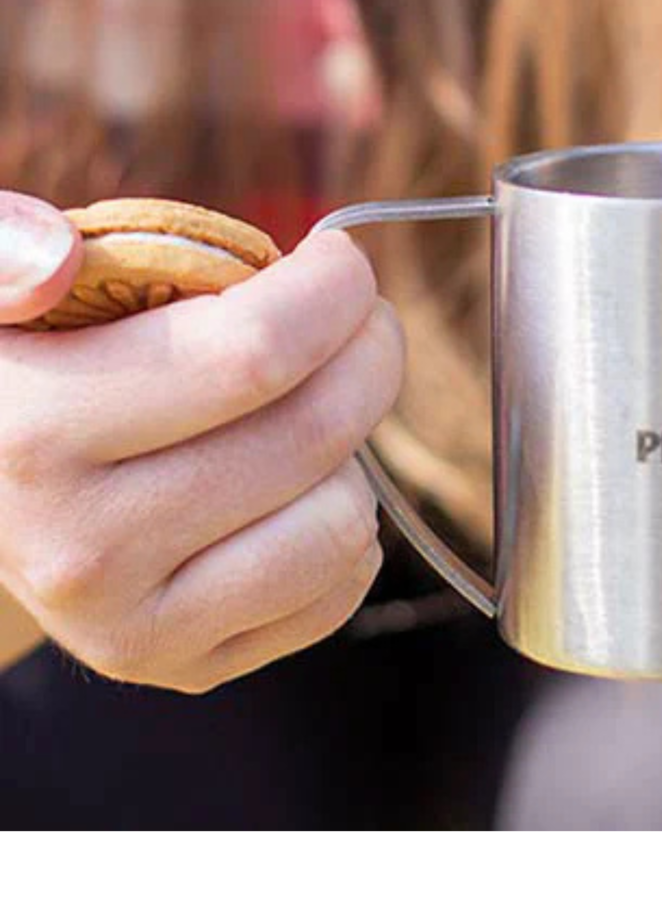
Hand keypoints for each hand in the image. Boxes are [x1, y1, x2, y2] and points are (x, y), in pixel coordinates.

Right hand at [0, 193, 401, 692]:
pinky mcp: (184, 669)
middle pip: (316, 432)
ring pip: (341, 520)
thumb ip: (14, 248)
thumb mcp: (2, 294)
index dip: (332, 290)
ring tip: (304, 406)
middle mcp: (80, 548)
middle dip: (370, 350)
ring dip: (355, 447)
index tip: (337, 259)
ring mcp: (133, 627)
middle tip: (356, 319)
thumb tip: (55, 261)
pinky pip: (338, 589)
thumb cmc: (33, 362)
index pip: (253, 355)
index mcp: (37, 432)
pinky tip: (291, 485)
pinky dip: (344, 524)